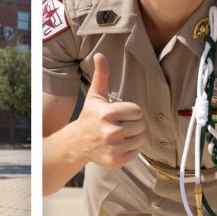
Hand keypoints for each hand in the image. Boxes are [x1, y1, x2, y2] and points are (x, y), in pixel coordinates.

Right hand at [74, 52, 142, 166]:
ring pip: (140, 139)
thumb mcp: (95, 96)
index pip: (137, 111)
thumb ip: (101, 76)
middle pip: (140, 125)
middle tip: (119, 125)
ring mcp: (113, 148)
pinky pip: (136, 153)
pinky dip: (130, 150)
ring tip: (119, 135)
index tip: (119, 114)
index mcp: (107, 114)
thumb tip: (100, 55)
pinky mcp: (116, 160)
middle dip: (132, 124)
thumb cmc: (89, 117)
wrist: (76, 143)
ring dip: (132, 137)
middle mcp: (110, 132)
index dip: (130, 112)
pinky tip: (118, 146)